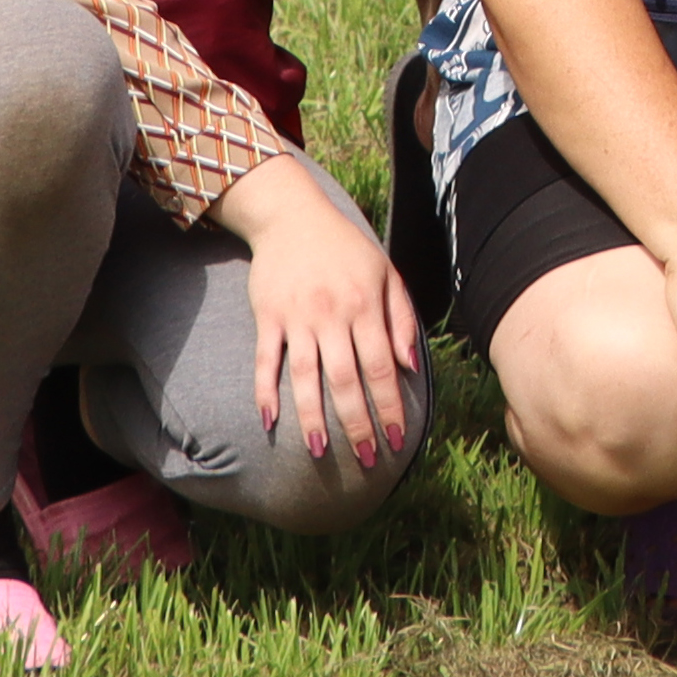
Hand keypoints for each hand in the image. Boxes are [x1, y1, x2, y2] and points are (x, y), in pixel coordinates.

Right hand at [221, 159, 425, 472]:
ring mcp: (297, 317)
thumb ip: (400, 319)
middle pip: (347, 380)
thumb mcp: (385, 273)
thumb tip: (411, 366)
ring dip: (314, 417)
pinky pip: (266, 360)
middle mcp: (332, 315)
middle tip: (368, 460)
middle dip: (359, 423)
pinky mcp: (268, 317)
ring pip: (306, 376)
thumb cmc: (346, 248)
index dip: (391, 406)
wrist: (293, 216)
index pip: (382, 367)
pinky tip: (270, 422)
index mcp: (365, 306)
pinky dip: (266, 391)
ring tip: (322, 451)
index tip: (398, 438)